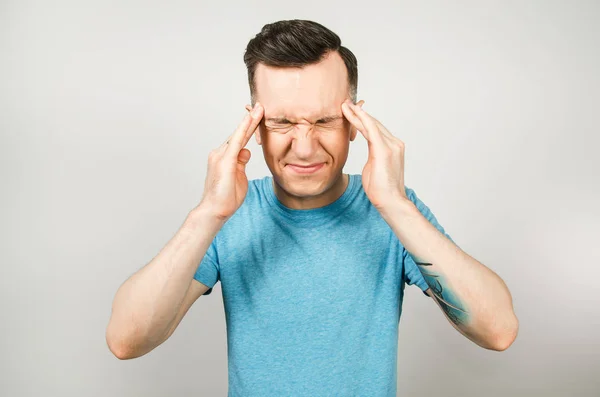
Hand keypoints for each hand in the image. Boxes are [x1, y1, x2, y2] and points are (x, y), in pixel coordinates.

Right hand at [199, 103, 263, 220]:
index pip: (239, 139)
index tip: (258, 116)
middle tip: (260, 105)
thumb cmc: (226, 197)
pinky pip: (237, 141)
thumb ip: (242, 163)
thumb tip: (246, 151)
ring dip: (250, 121)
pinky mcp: (225, 161)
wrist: (215, 210)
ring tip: (260, 108)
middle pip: (239, 134)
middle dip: (250, 120)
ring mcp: (221, 156)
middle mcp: (220, 153)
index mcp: (224, 158)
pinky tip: (251, 118)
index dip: (249, 127)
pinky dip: (244, 128)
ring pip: (238, 135)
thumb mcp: (239, 177)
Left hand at [341, 99, 408, 211]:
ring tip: (345, 105)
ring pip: (371, 124)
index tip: (351, 111)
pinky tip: (354, 112)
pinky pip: (371, 130)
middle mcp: (394, 143)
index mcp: (392, 147)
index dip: (363, 119)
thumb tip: (369, 154)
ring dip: (357, 113)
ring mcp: (392, 146)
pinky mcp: (384, 150)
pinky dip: (362, 119)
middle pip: (374, 124)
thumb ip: (372, 157)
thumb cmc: (381, 190)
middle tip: (345, 103)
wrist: (391, 202)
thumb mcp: (373, 168)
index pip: (375, 129)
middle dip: (359, 113)